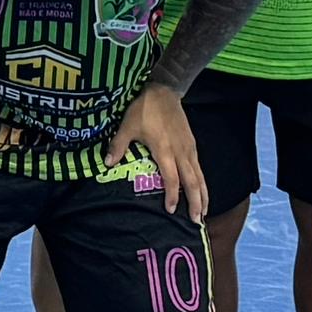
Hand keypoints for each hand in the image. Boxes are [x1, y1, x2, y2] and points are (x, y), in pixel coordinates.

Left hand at [112, 85, 206, 215]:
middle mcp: (180, 152)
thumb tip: (107, 164)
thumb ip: (118, 145)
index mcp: (164, 150)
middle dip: (196, 202)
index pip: (172, 178)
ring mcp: (189, 148)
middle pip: (192, 182)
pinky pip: (199, 168)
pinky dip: (202, 183)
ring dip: (203, 195)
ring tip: (204, 213)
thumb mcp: (127, 125)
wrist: (164, 91)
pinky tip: (202, 192)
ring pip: (200, 177)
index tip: (172, 210)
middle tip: (196, 221)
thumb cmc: (144, 109)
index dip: (173, 195)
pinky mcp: (192, 145)